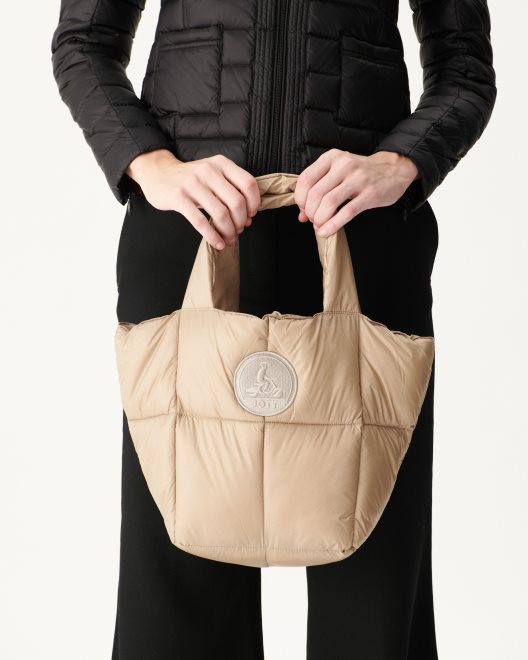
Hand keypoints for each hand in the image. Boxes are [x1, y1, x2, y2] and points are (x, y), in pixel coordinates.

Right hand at [126, 150, 260, 248]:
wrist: (157, 173)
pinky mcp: (179, 197)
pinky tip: (217, 242)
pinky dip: (212, 236)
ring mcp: (192, 184)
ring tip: (229, 239)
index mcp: (221, 163)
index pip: (248, 184)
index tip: (250, 215)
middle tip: (238, 230)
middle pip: (236, 202)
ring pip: (220, 214)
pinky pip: (200, 222)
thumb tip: (247, 217)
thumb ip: (230, 189)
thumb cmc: (190, 178)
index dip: (254, 203)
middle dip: (241, 222)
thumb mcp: (212, 173)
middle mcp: (208, 171)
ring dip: (228, 232)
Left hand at [294, 149, 419, 235]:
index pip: (306, 179)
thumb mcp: (337, 173)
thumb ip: (319, 190)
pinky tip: (326, 232)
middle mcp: (344, 165)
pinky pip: (346, 212)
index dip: (300, 199)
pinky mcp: (370, 194)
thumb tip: (302, 216)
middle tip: (313, 219)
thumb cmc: (360, 173)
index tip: (303, 209)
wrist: (394, 169)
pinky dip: (332, 225)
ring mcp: (358, 179)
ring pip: (329, 203)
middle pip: (316, 194)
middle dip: (310, 212)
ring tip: (319, 226)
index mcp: (332, 158)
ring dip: (319, 219)